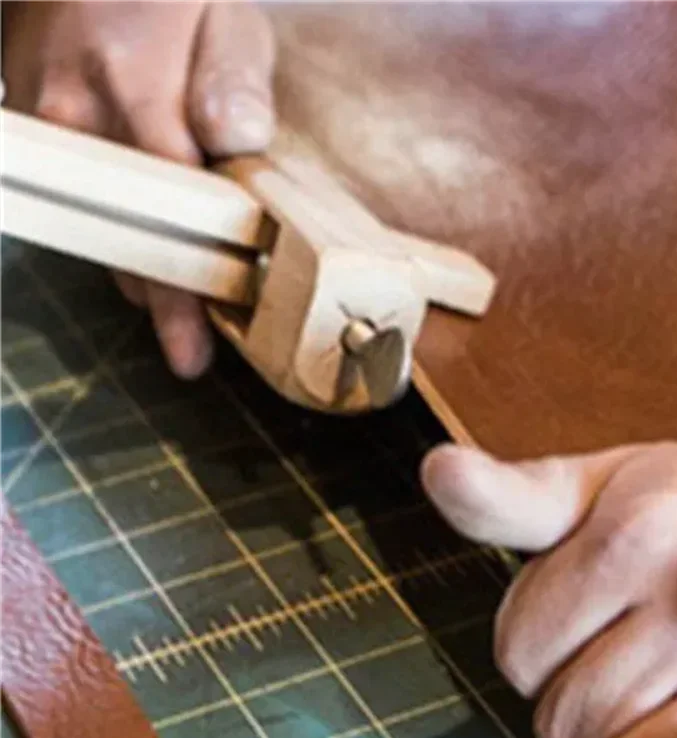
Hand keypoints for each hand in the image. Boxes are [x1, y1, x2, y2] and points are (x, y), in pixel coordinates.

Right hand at [2, 0, 275, 377]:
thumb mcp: (224, 13)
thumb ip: (235, 78)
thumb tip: (236, 141)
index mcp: (130, 81)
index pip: (168, 209)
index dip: (182, 287)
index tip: (194, 346)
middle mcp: (72, 112)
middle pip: (122, 235)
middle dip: (162, 300)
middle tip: (191, 349)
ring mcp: (40, 121)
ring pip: (97, 227)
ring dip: (142, 268)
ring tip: (183, 304)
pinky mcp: (25, 123)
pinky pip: (79, 201)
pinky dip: (118, 226)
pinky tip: (152, 242)